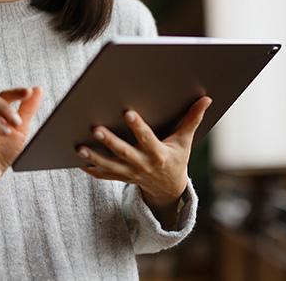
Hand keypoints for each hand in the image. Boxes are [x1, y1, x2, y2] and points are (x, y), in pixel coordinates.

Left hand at [76, 95, 211, 219]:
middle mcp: (143, 164)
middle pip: (124, 153)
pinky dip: (92, 170)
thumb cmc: (176, 158)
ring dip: (94, 157)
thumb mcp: (185, 140)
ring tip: (79, 148)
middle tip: (95, 128)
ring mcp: (131, 173)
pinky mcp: (122, 177)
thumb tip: (207, 98)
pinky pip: (105, 175)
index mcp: (158, 153)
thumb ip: (192, 119)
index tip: (128, 113)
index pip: (147, 138)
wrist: (169, 188)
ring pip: (110, 166)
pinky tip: (79, 161)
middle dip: (109, 141)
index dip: (138, 127)